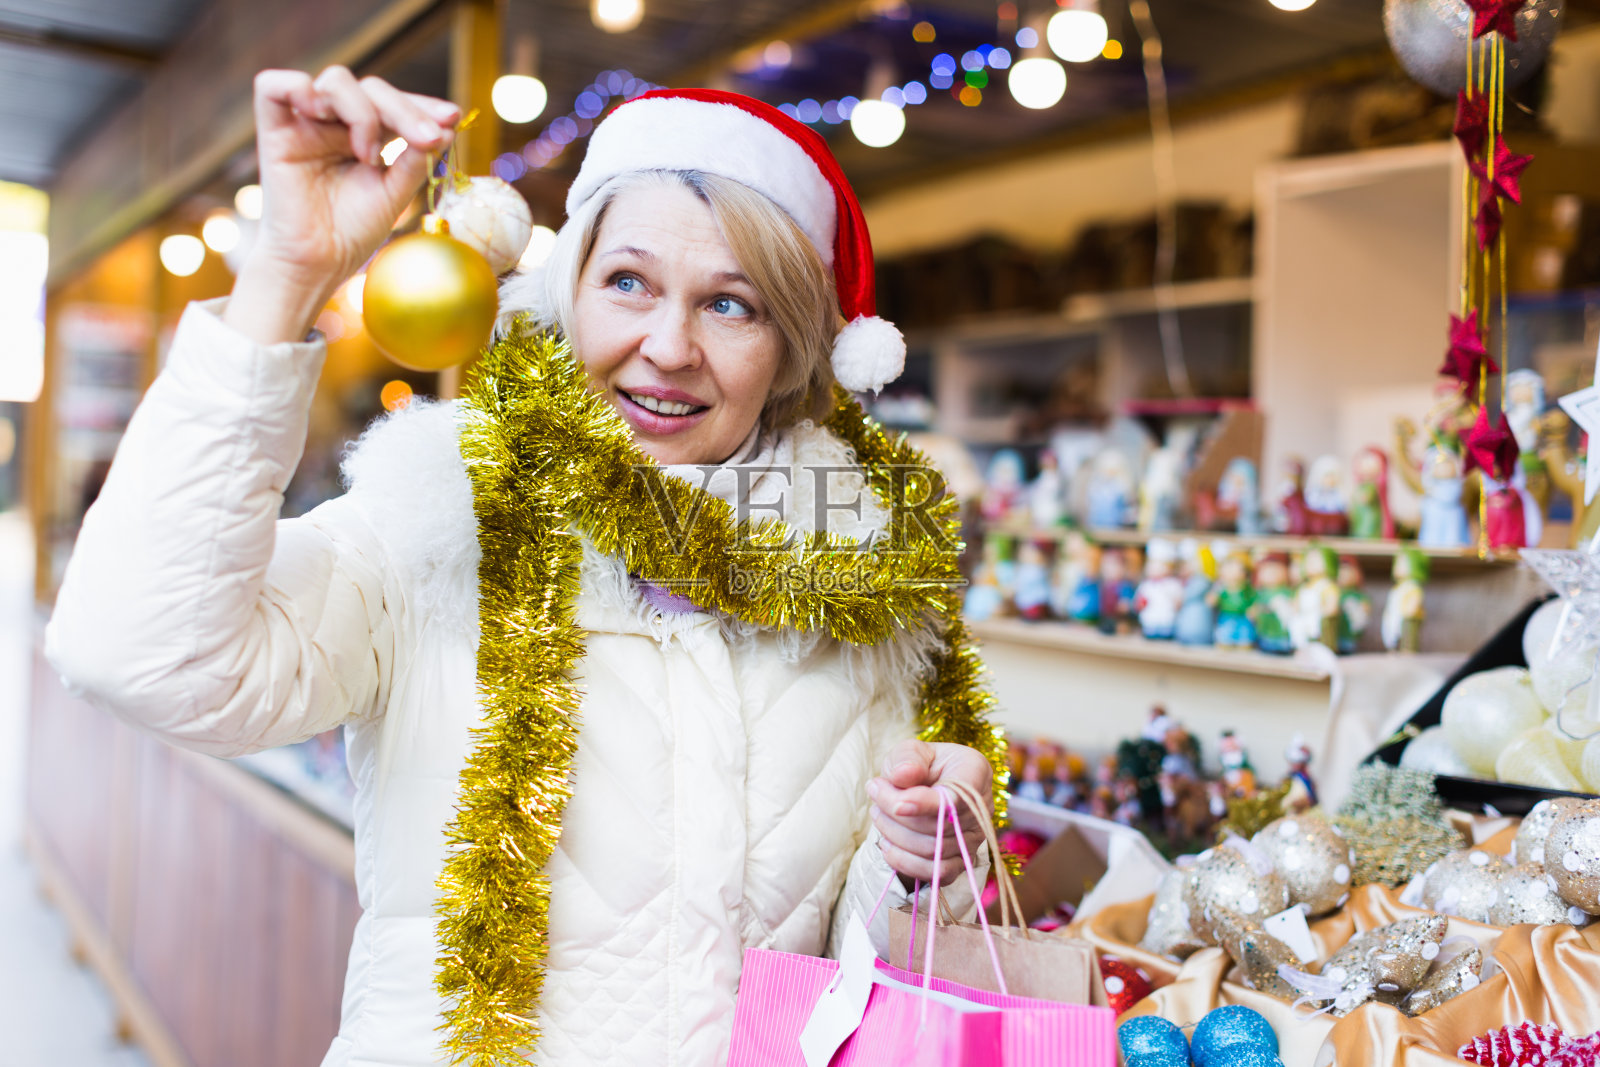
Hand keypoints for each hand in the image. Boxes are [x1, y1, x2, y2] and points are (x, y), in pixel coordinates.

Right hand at [225, 66, 460, 343]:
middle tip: (428, 139)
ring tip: (369, 155)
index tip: (452, 118)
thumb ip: (414, 158)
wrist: (318, 264)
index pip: (393, 102)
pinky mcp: (274, 131)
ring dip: (363, 112)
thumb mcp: (395, 192)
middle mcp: (335, 123)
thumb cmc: (353, 232)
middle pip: (371, 87)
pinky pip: (273, 86)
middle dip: (405, 109)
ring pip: (335, 80)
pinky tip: (322, 114)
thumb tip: (447, 126)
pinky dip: (298, 88)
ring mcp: (306, 123)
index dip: (422, 104)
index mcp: (365, 133)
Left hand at [867, 740, 992, 888]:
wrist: (925, 787)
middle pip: (939, 826)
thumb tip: (903, 775)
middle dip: (897, 814)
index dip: (925, 804)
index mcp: (975, 772)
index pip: (957, 797)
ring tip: (877, 814)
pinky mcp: (962, 861)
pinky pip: (937, 873)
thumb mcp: (910, 751)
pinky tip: (887, 844)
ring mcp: (974, 838)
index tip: (896, 803)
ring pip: (934, 851)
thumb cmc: (919, 765)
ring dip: (896, 836)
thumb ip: (907, 757)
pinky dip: (906, 862)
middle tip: (875, 792)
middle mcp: (982, 808)